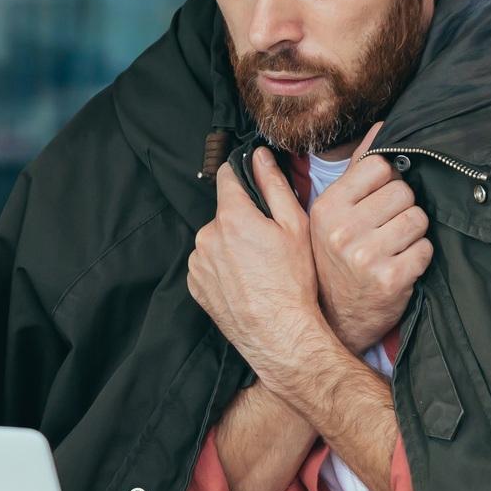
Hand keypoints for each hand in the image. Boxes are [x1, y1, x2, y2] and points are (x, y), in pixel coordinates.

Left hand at [187, 149, 330, 374]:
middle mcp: (207, 236)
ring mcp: (198, 262)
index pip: (227, 178)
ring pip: (214, 240)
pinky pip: (206, 264)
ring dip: (230, 245)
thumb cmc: (293, 283)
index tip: (250, 183)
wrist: (280, 334)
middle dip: (242, 221)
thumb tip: (260, 157)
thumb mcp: (295, 227)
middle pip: (223, 213)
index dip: (241, 176)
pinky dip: (221, 268)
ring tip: (256, 268)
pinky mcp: (195, 285)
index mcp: (232, 217)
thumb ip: (274, 186)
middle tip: (267, 243)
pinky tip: (244, 281)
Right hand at [309, 122, 433, 352]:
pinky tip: (400, 267)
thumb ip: (359, 169)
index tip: (378, 202)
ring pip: (418, 218)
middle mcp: (342, 229)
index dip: (388, 182)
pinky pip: (425, 249)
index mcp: (327, 206)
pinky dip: (419, 258)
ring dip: (413, 234)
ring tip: (393, 247)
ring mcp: (366, 255)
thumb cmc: (338, 258)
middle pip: (403, 192)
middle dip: (402, 209)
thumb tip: (382, 126)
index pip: (379, 167)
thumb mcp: (335, 213)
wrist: (337, 317)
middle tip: (385, 230)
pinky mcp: (390, 278)